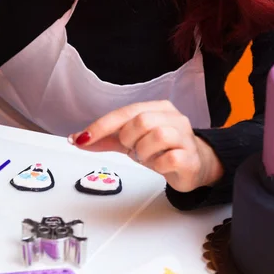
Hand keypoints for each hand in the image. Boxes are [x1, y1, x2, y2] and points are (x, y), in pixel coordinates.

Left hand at [68, 100, 223, 191]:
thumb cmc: (162, 149)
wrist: (195, 165)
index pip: (126, 112)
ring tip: (147, 157)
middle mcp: (173, 117)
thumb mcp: (131, 141)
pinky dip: (158, 164)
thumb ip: (106, 139)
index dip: (102, 125)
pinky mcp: (191, 157)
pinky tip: (160, 165)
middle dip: (129, 140)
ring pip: (158, 136)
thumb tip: (78, 138)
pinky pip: (170, 158)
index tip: (83, 138)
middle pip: (142, 121)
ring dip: (144, 152)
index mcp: (157, 108)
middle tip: (133, 150)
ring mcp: (184, 136)